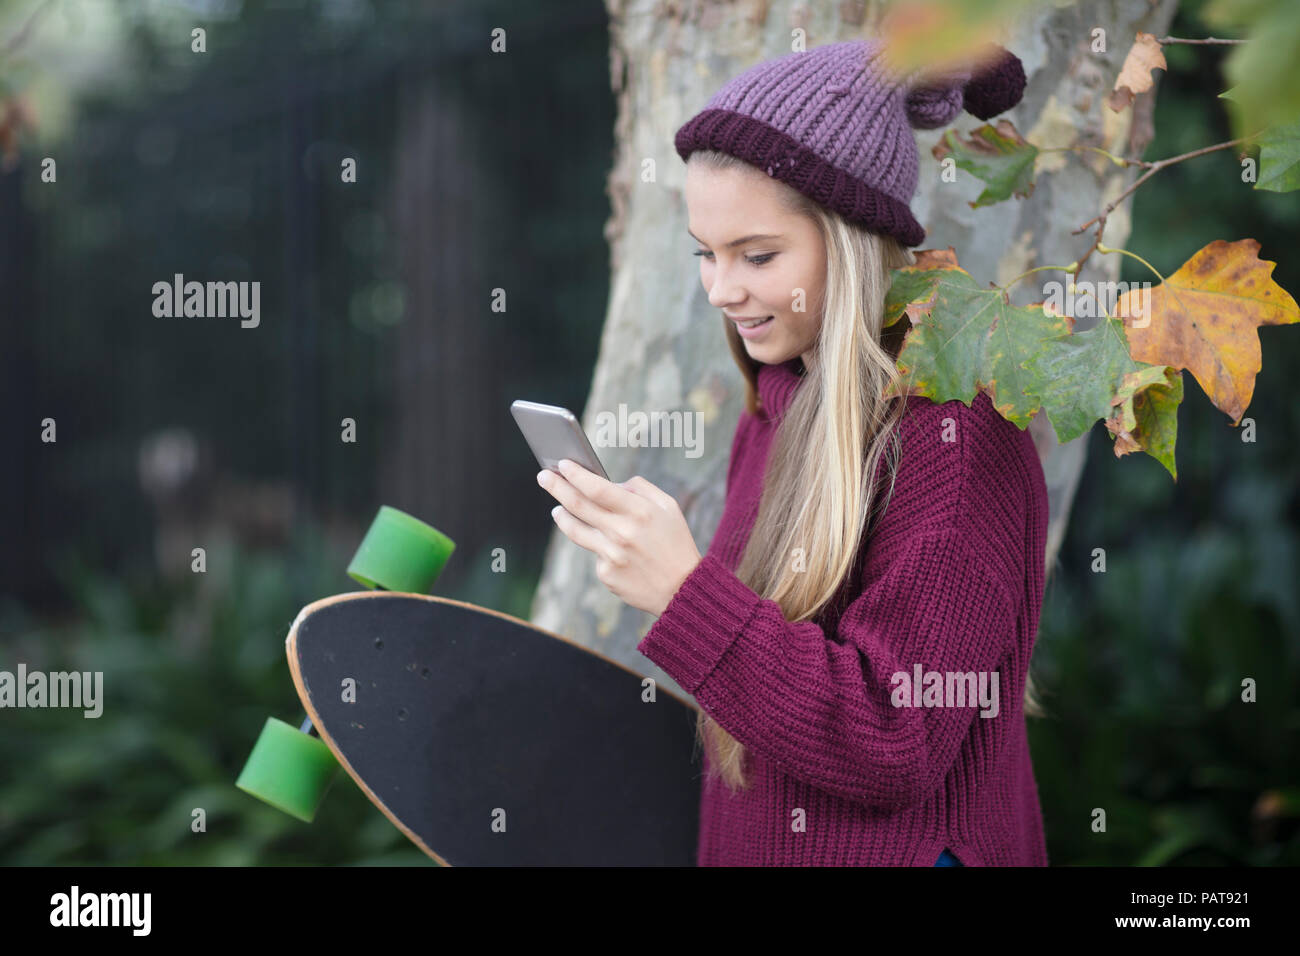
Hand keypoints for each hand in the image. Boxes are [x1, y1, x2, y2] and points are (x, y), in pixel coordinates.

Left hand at [537, 459, 701, 616]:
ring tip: (557, 509)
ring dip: (562, 516)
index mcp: (640, 512)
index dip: (576, 474)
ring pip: (575, 530)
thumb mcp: (669, 508)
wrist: (682, 590)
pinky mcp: (606, 574)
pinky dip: (598, 546)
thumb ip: (641, 489)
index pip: (597, 488)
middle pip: (578, 505)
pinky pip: (594, 554)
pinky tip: (609, 549)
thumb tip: (611, 483)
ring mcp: (612, 555)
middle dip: (557, 487)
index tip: (562, 464)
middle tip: (543, 476)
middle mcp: (622, 533)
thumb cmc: (675, 543)